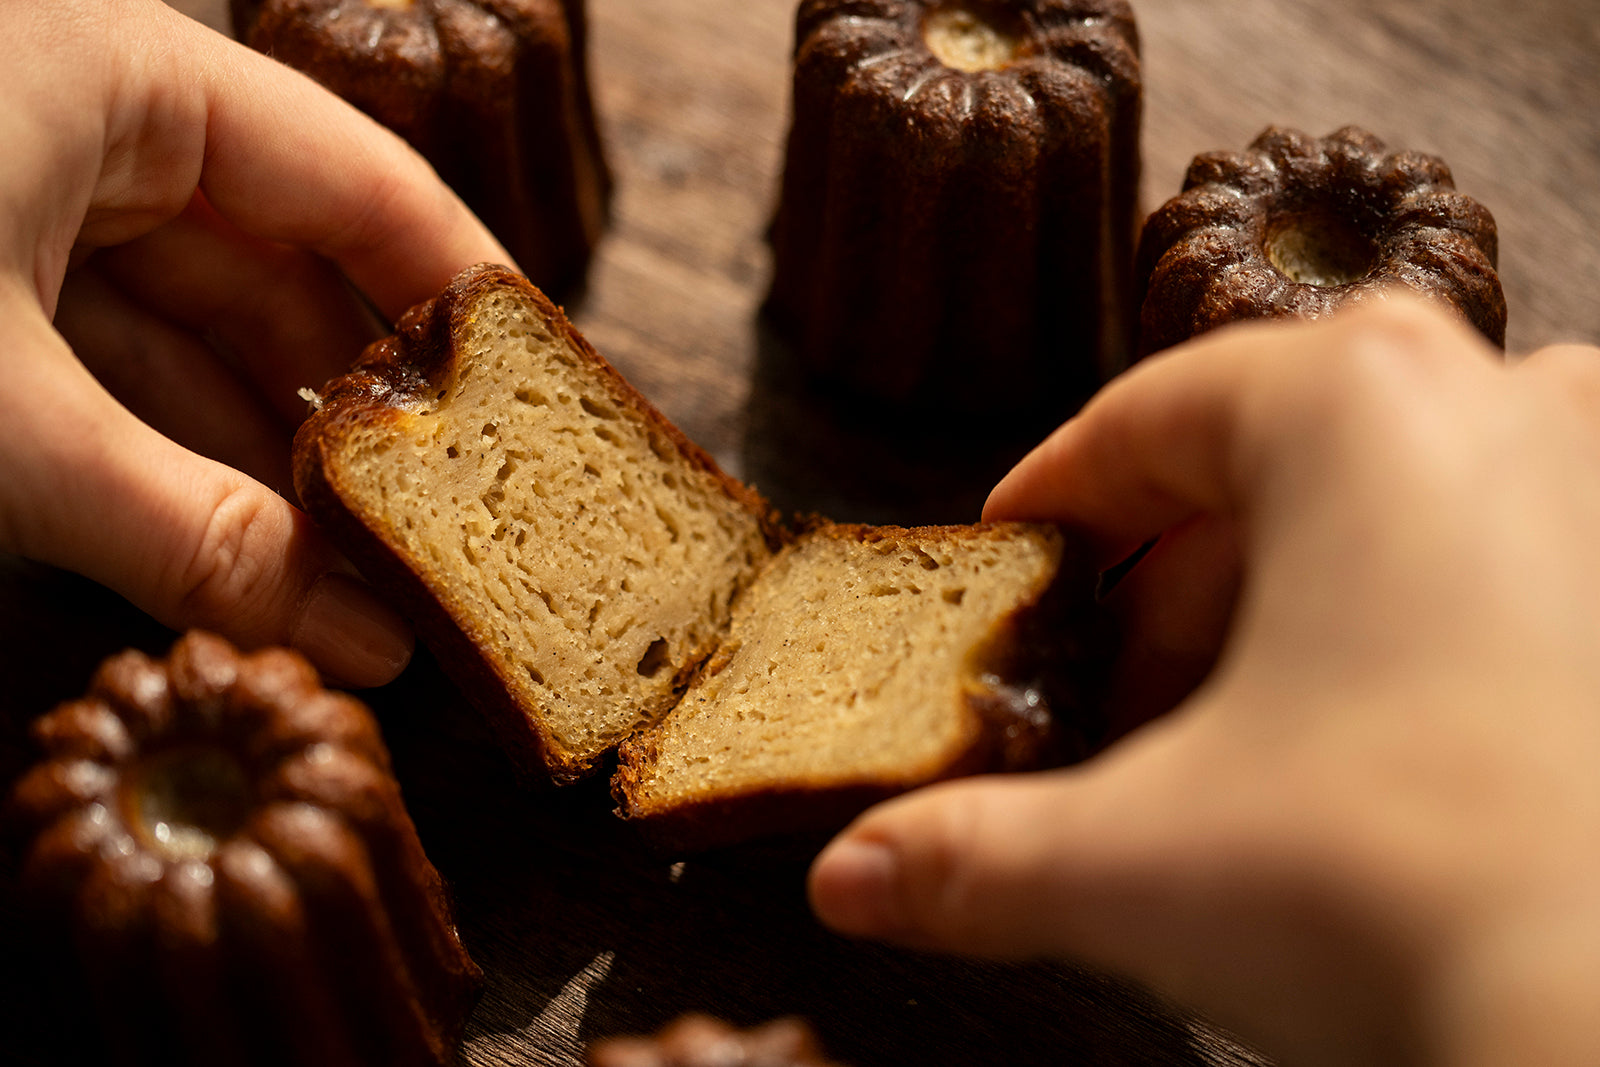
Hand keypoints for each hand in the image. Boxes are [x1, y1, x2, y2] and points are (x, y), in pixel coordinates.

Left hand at [0, 0, 507, 684]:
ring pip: (191, 343)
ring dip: (267, 470)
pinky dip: (167, 469)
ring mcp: (16, 213)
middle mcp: (81, 126)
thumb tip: (361, 640)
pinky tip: (244, 564)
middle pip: (284, 278)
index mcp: (117, 76)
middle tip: (450, 543)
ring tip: (365, 589)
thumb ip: (192, 533)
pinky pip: (104, 380)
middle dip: (360, 424)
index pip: (360, 183)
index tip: (542, 404)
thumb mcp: (0, 427)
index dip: (462, 296)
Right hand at [809, 299, 1599, 1065]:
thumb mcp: (1134, 862)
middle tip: (1113, 692)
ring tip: (1234, 740)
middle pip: (1267, 465)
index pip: (1146, 416)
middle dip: (1171, 584)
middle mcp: (1506, 408)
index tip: (1012, 558)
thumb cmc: (1413, 896)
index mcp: (1357, 405)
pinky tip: (1368, 754)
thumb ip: (970, 854)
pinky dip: (1407, 636)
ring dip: (1289, 609)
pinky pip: (1496, 567)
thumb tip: (854, 875)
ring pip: (1387, 511)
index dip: (1054, 497)